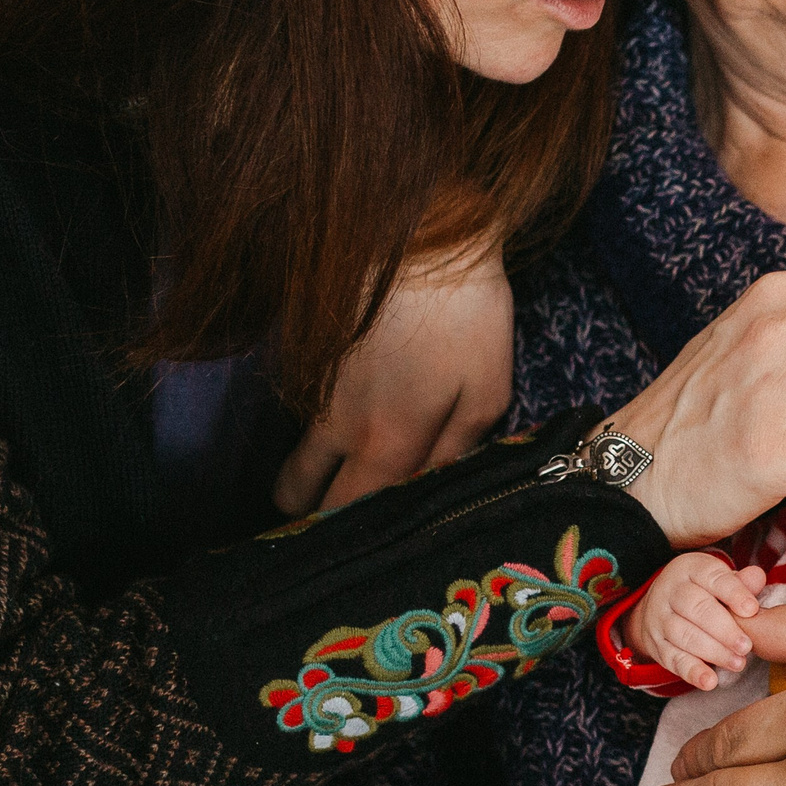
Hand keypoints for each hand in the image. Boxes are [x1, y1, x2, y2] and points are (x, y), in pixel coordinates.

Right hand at [274, 241, 512, 515]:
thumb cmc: (465, 310)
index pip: (357, 514)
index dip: (355, 539)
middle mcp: (340, 426)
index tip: (358, 557)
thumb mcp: (487, 387)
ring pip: (298, 455)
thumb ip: (459, 448)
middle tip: (329, 535)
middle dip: (316, 518)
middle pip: (309, 494)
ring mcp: (318, 389)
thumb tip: (437, 489)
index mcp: (389, 442)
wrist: (416, 228)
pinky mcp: (309, 355)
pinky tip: (332, 434)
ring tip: (315, 495)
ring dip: (302, 481)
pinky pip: (302, 413)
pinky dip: (311, 432)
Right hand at [634, 555, 770, 690]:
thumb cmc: (702, 590)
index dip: (733, 593)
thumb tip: (757, 577)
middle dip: (723, 629)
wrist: (660, 604)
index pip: (711, 578)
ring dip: (713, 652)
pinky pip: (672, 659)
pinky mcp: (656, 645)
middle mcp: (670, 591)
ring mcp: (659, 619)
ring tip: (738, 663)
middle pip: (696, 609)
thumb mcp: (718, 578)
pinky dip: (691, 671)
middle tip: (746, 646)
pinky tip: (710, 681)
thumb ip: (740, 581)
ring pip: (684, 635)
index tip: (752, 609)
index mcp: (689, 569)